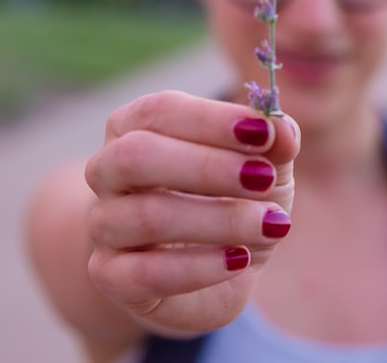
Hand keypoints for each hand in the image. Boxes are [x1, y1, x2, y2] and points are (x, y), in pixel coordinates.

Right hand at [84, 90, 299, 334]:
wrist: (212, 271)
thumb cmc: (231, 200)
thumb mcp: (263, 168)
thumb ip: (274, 144)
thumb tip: (283, 129)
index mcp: (134, 127)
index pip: (160, 110)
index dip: (211, 120)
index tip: (264, 133)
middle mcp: (107, 171)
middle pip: (136, 156)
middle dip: (206, 166)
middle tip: (264, 179)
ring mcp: (102, 225)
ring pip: (146, 216)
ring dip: (218, 220)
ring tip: (271, 225)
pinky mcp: (111, 277)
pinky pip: (145, 273)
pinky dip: (199, 267)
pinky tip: (239, 261)